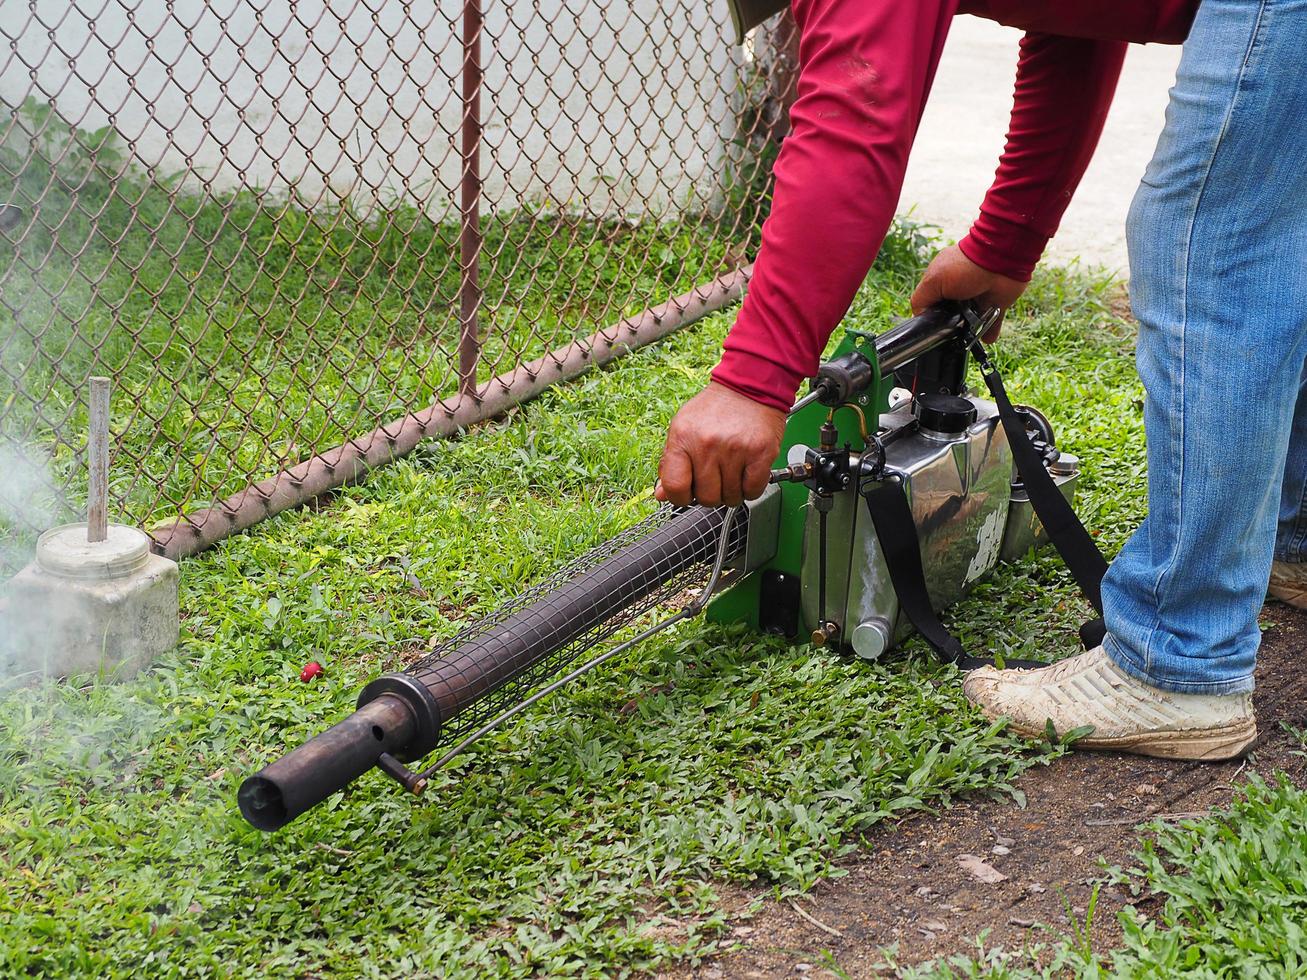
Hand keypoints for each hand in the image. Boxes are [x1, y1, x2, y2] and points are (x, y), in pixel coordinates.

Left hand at [656, 382, 786, 506]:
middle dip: (711, 494)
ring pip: (731, 497)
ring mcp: (735, 450)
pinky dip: (751, 488)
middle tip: (715, 478)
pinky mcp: (760, 453)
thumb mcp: (683, 428)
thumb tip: (663, 494)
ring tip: (732, 471)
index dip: (680, 497)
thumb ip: (670, 462)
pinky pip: (753, 491)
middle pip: (706, 498)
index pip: (675, 487)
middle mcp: (707, 444)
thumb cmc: (715, 409)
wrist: (749, 386)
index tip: (688, 493)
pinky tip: (747, 473)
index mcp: (683, 438)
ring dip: (732, 491)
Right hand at [910, 245, 1027, 341]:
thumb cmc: (965, 265)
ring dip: (968, 331)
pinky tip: (984, 339)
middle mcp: (959, 291)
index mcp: (941, 282)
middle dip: (949, 325)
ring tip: (966, 337)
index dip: (931, 316)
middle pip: (950, 316)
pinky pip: (990, 324)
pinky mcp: (995, 304)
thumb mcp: (932, 280)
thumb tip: (920, 319)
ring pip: (970, 322)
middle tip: (950, 332)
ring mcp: (978, 298)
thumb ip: (921, 300)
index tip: (934, 326)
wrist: (1000, 258)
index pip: (931, 305)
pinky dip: (988, 333)